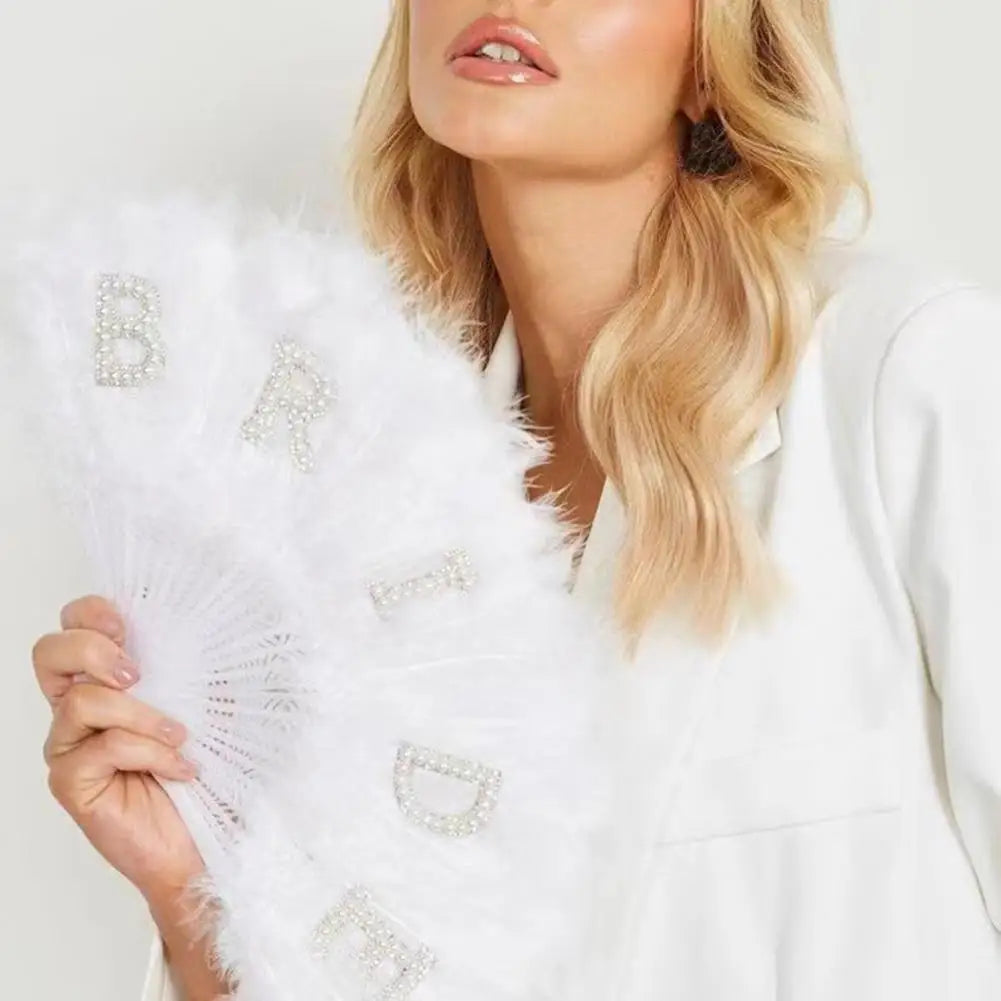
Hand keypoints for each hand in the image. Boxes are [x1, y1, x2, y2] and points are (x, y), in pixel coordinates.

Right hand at [33, 593, 205, 900]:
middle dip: (91, 649)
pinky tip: (179, 767)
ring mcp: (70, 745)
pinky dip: (148, 752)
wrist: (213, 835)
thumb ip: (199, 664)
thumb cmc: (211, 766)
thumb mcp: (213, 701)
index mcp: (108, 677)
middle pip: (48, 652)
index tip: (129, 623)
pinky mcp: (72, 782)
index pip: (74, 623)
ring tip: (181, 734)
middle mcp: (79, 707)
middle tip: (137, 672)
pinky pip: (101, 749)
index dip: (91, 612)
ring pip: (80, 701)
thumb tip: (210, 621)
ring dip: (140, 713)